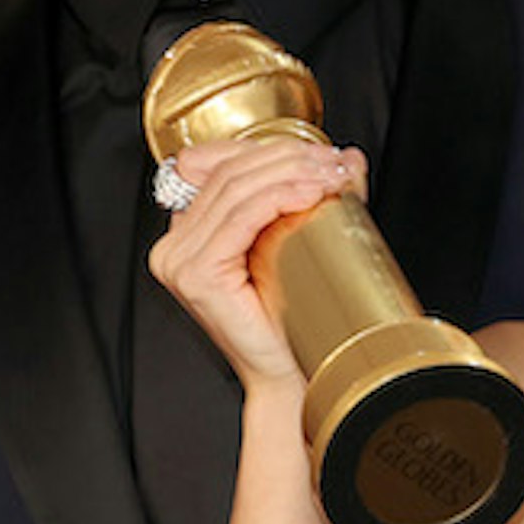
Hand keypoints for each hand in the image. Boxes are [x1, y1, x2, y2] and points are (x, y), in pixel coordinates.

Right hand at [144, 138, 363, 387]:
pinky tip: (311, 192)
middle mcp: (174, 246)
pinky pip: (240, 217)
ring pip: (236, 190)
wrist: (291, 375)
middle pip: (230, 174)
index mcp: (188, 235)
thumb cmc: (292, 320)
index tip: (320, 152)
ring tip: (332, 175)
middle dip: (289, 157)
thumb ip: (319, 196)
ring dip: (292, 172)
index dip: (270, 149)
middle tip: (335, 162)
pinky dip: (278, 196)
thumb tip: (350, 158)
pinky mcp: (196, 275)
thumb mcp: (301, 241)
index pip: (222, 168)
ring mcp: (179, 261)